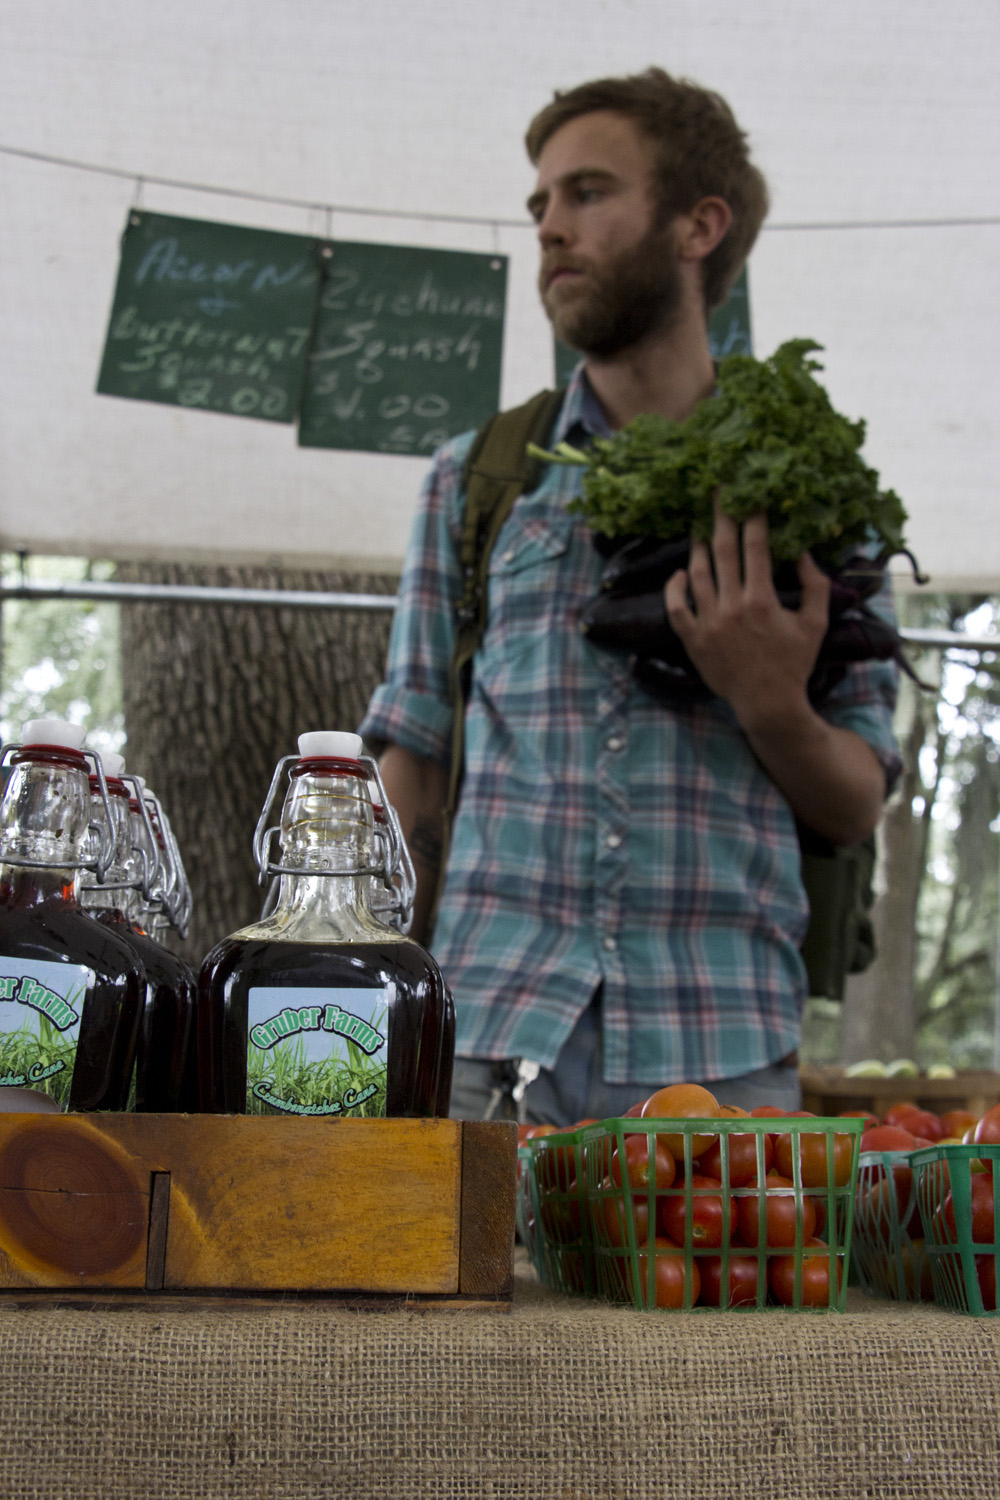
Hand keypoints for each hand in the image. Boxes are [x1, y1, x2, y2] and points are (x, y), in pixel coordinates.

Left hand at [663, 504, 830, 729]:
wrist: (768, 704)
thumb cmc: (794, 663)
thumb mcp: (815, 623)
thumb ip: (815, 586)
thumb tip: (803, 553)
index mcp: (762, 600)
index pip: (755, 546)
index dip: (752, 516)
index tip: (750, 494)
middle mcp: (731, 607)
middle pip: (723, 550)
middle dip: (720, 516)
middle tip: (717, 491)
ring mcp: (708, 623)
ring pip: (697, 574)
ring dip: (698, 546)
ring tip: (700, 529)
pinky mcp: (693, 640)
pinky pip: (676, 608)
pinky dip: (675, 588)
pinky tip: (681, 572)